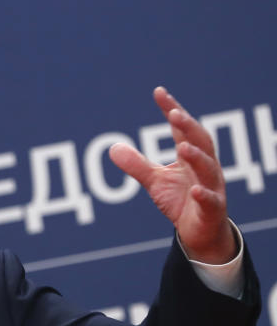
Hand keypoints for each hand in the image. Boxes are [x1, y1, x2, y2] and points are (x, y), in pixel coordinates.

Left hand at [109, 87, 235, 263]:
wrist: (200, 233)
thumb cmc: (181, 201)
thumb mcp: (155, 181)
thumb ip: (137, 164)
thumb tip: (112, 147)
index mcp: (191, 156)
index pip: (183, 129)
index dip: (173, 110)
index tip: (159, 92)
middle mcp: (205, 167)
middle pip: (200, 142)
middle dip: (189, 127)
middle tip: (174, 114)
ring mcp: (212, 187)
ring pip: (208, 169)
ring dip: (196, 157)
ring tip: (182, 147)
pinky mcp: (213, 210)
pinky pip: (210, 201)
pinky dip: (204, 195)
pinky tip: (195, 190)